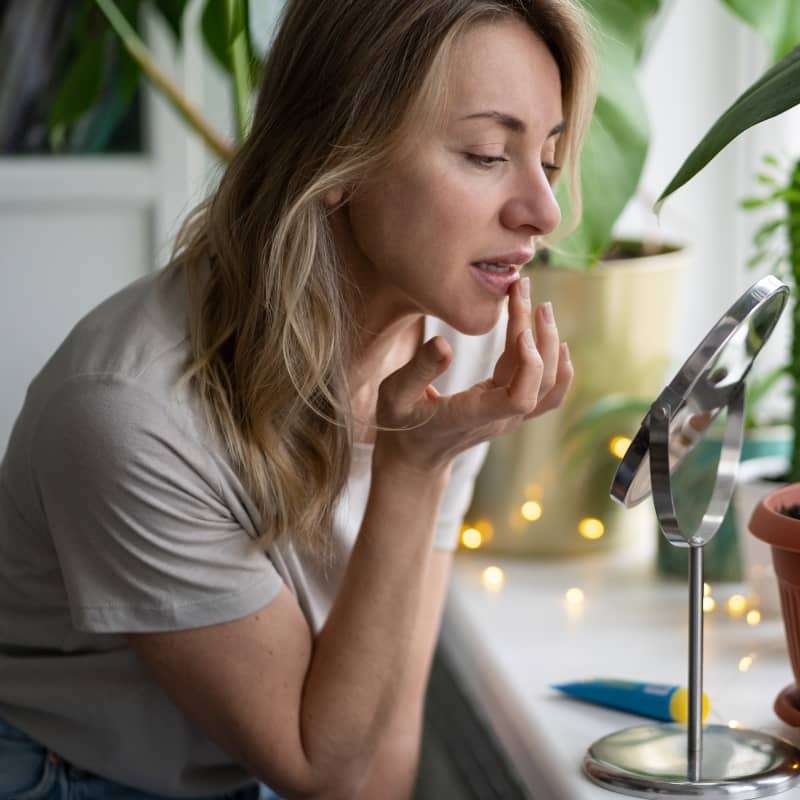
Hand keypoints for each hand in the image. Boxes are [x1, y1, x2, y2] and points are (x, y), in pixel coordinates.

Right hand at [373, 276, 572, 471]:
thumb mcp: (394, 395)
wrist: (415, 456)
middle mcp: (500, 418)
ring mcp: (509, 417)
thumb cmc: (401, 423)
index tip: (521, 330)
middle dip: (541, 334)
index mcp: (473, 414)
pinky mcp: (511, 411)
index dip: (530, 365)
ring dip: (551, 345)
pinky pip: (548, 394)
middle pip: (540, 381)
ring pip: (549, 385)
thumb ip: (417, 370)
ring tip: (541, 307)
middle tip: (527, 290)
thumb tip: (444, 343)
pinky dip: (559, 368)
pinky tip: (558, 343)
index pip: (520, 398)